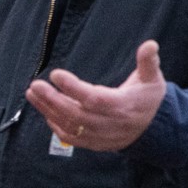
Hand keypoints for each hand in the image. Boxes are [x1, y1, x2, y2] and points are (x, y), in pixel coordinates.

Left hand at [25, 39, 166, 150]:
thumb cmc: (149, 99)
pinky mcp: (94, 143)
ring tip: (32, 93)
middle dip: (53, 100)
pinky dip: (56, 126)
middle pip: (76, 114)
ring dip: (48, 110)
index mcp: (122, 106)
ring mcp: (101, 136)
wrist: (155, 130)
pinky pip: (71, 138)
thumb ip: (148, 62)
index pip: (93, 99)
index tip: (56, 74)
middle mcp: (109, 124)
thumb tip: (150, 44)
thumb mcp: (153, 79)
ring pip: (70, 125)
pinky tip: (44, 111)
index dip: (73, 88)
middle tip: (35, 85)